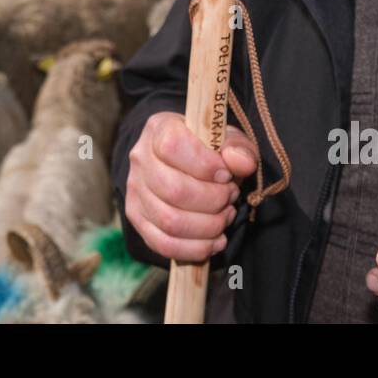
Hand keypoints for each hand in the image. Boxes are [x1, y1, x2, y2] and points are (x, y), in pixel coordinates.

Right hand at [124, 111, 258, 261]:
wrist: (179, 162)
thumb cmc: (207, 148)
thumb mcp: (227, 137)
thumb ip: (238, 147)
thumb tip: (241, 163)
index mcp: (159, 129)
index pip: (173, 146)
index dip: (205, 165)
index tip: (226, 173)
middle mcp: (140, 159)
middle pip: (174, 190)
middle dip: (213, 200)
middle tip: (230, 196)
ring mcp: (135, 191)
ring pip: (170, 222)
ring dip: (208, 226)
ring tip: (224, 216)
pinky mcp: (137, 218)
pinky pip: (164, 244)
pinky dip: (195, 248)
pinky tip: (214, 240)